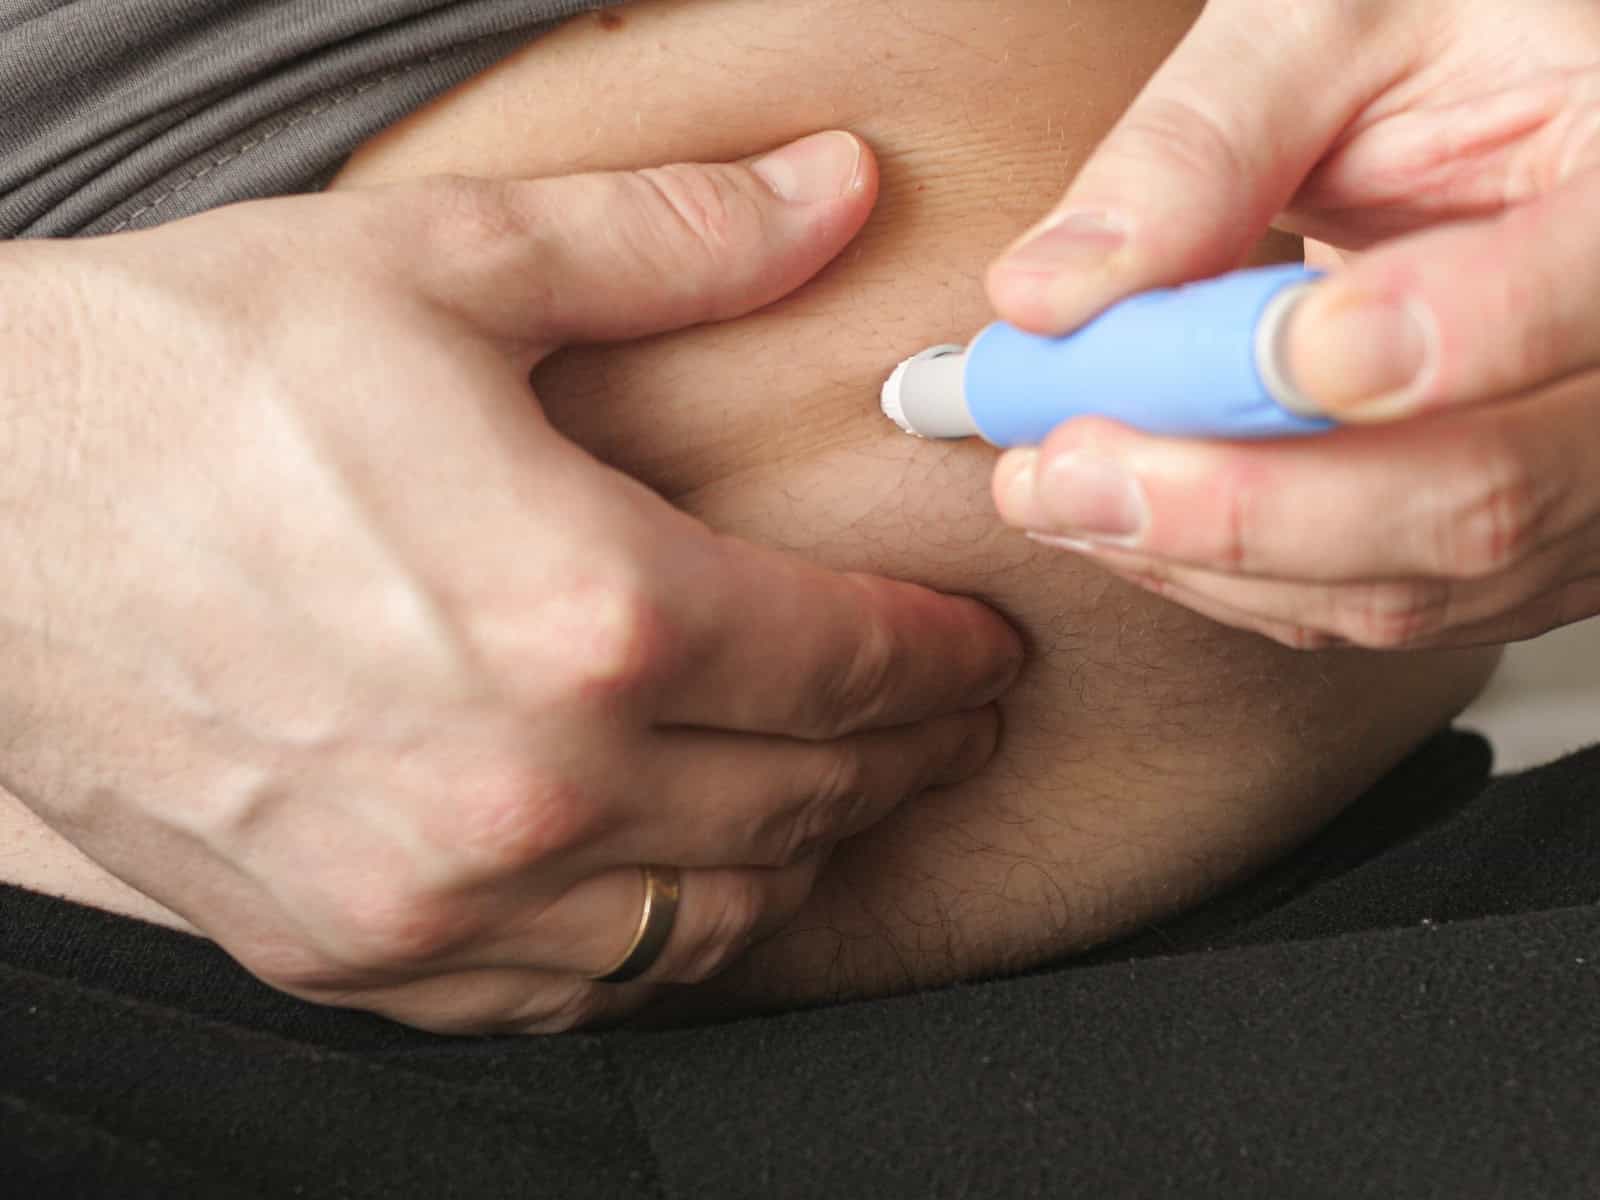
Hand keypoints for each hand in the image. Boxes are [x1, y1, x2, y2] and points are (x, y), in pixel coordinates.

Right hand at [0, 131, 1020, 1032]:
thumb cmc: (193, 377)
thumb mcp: (446, 268)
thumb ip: (673, 238)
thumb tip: (837, 188)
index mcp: (587, 607)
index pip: (850, 663)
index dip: (943, 657)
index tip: (982, 649)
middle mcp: (534, 783)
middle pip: (806, 797)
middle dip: (909, 756)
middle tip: (950, 719)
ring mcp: (441, 893)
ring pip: (712, 918)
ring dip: (807, 853)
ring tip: (842, 792)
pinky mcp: (357, 949)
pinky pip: (577, 992)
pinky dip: (665, 941)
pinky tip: (683, 882)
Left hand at [985, 0, 1599, 649]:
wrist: (1485, 135)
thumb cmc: (1432, 58)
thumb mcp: (1334, 33)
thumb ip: (1208, 143)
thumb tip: (1054, 292)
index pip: (1591, 290)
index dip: (1442, 339)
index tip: (1275, 351)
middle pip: (1483, 496)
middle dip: (1245, 504)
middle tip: (1072, 467)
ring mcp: (1584, 482)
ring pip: (1408, 582)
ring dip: (1202, 556)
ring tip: (1055, 490)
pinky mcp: (1515, 547)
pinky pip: (1373, 603)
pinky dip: (1227, 575)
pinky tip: (1127, 516)